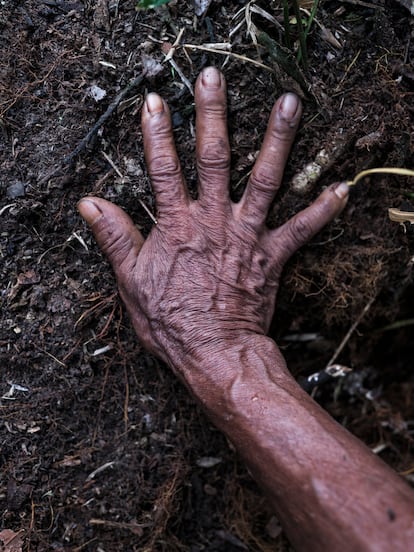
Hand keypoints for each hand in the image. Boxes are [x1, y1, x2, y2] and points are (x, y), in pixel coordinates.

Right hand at [78, 67, 348, 380]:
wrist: (214, 353)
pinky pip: (302, 228)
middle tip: (214, 78)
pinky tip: (342, 188)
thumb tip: (89, 203)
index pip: (163, 169)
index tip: (155, 102)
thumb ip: (114, 238)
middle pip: (214, 157)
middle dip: (212, 114)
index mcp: (178, 225)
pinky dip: (322, 208)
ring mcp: (247, 234)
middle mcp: (214, 220)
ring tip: (290, 104)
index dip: (156, 134)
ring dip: (277, 139)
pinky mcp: (272, 255)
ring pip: (264, 178)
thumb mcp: (131, 281)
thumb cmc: (172, 322)